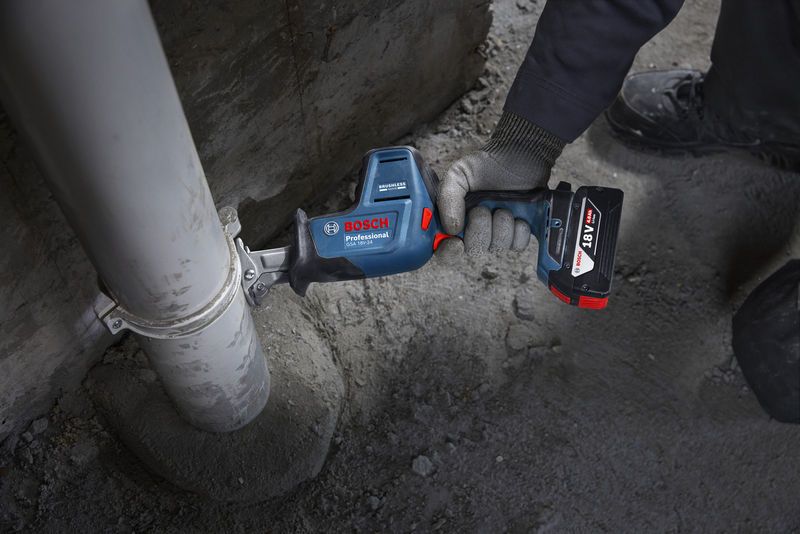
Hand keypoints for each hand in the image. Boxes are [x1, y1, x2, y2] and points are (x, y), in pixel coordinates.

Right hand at [436, 111, 564, 257]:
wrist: (519, 156)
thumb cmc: (486, 165)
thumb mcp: (458, 174)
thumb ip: (448, 198)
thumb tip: (452, 229)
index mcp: (455, 219)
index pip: (445, 249)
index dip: (448, 252)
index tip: (456, 242)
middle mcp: (474, 230)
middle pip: (473, 250)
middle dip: (479, 230)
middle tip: (483, 209)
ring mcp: (497, 233)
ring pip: (497, 248)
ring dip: (501, 226)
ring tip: (503, 207)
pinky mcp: (518, 233)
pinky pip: (517, 245)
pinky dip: (518, 230)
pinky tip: (518, 215)